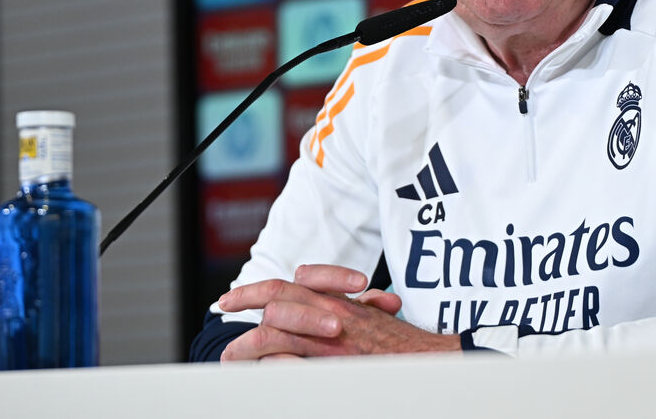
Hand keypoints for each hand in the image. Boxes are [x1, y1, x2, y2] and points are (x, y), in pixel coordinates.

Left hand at [218, 264, 460, 360]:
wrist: (432, 363)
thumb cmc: (407, 346)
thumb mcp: (377, 318)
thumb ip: (355, 310)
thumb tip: (343, 308)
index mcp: (340, 300)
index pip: (296, 281)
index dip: (264, 286)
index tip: (240, 296)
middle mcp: (332, 312)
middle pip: (277, 296)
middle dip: (245, 298)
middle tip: (223, 306)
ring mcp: (330, 339)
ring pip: (274, 331)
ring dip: (246, 344)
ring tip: (229, 357)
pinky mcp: (331, 365)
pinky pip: (288, 363)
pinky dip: (268, 368)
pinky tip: (257, 374)